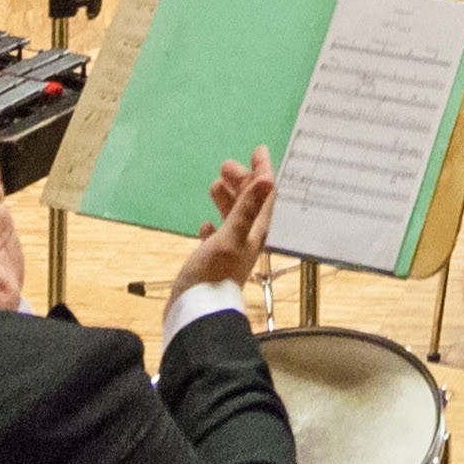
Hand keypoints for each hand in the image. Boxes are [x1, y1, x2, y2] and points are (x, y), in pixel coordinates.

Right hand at [169, 150, 281, 299]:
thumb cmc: (213, 274)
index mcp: (255, 233)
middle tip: (226, 165)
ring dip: (227, 200)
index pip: (264, 196)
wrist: (195, 313)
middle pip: (249, 205)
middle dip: (241, 182)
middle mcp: (246, 241)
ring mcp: (229, 252)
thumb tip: (268, 179)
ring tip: (215, 186)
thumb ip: (248, 208)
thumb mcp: (230, 237)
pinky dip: (213, 227)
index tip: (258, 151)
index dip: (262, 172)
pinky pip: (217, 240)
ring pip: (232, 219)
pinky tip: (205, 225)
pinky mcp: (213, 264)